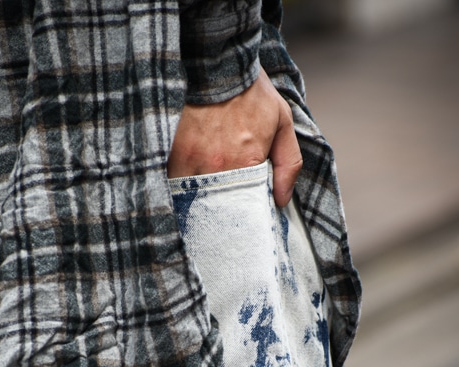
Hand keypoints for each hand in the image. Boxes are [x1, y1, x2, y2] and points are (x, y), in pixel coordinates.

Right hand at [167, 67, 301, 206]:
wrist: (215, 62)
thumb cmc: (250, 92)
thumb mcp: (282, 122)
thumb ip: (288, 163)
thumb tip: (281, 200)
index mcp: (246, 163)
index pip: (246, 206)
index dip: (246, 211)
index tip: (245, 212)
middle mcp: (217, 167)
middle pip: (219, 207)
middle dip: (222, 212)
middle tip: (225, 212)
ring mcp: (190, 162)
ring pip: (195, 199)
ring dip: (200, 201)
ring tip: (206, 197)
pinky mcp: (170, 154)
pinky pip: (174, 184)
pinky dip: (180, 188)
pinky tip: (187, 184)